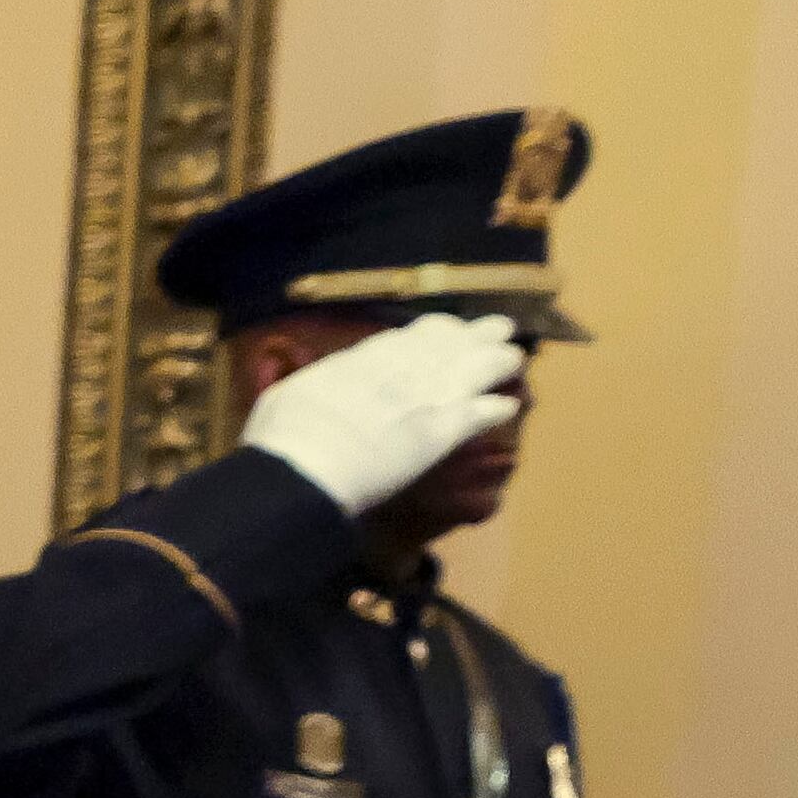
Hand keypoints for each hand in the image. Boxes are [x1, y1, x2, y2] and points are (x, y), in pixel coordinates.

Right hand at [238, 311, 527, 518]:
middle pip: (453, 340)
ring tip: (513, 360)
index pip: (411, 336)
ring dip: (500, 361)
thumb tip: (306, 389)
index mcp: (364, 359)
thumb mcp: (285, 396)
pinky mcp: (444, 432)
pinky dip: (497, 409)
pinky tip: (508, 407)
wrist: (306, 467)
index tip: (445, 330)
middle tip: (496, 329)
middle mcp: (404, 369)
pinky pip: (484, 413)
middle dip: (477, 333)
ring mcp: (428, 397)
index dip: (435, 332)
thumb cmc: (284, 437)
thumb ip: (309, 386)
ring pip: (480, 367)